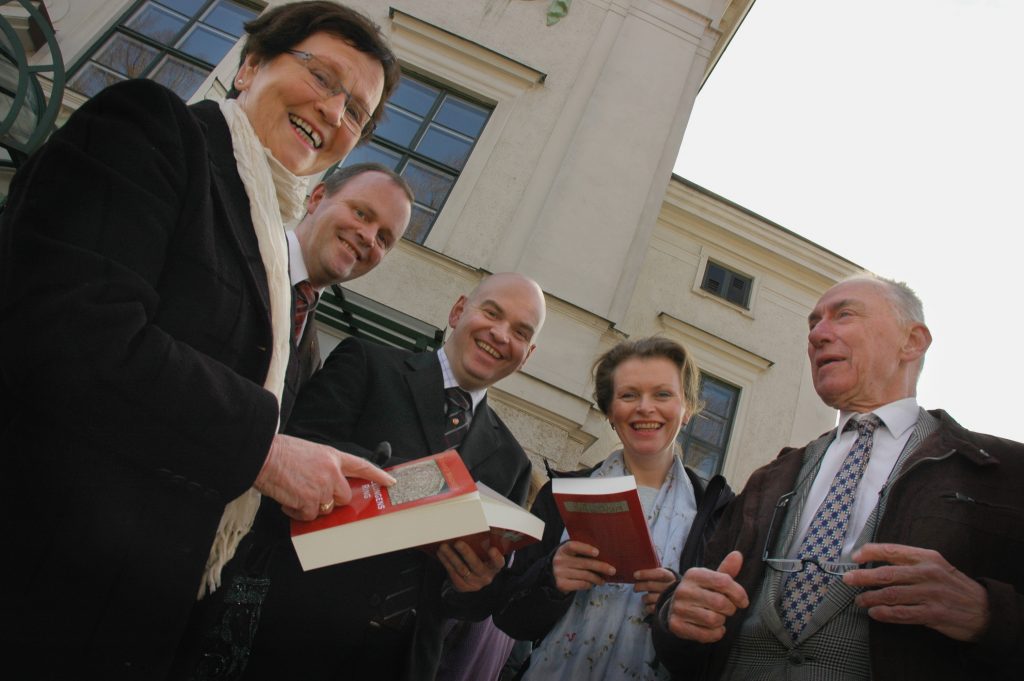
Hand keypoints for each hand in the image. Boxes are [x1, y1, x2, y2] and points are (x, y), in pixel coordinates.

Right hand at [254, 433, 395, 520]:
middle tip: (312, 494)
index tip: (389, 481)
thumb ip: (322, 466)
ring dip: (310, 506)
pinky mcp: (310, 501)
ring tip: (294, 494)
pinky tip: (287, 501)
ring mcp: (322, 488)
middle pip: (344, 496)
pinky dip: (297, 513)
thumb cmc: (279, 451)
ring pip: (325, 508)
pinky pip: (309, 516)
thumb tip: (322, 482)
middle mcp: (332, 472)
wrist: (263, 455)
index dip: (377, 475)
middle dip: (331, 500)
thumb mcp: (309, 452)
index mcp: (332, 457)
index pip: (361, 466)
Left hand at [438, 540, 504, 592]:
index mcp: (495, 566)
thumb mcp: (484, 554)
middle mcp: (487, 576)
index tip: (491, 549)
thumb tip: (472, 528)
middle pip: (476, 565)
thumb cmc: (479, 559)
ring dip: (451, 556)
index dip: (496, 557)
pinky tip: (441, 554)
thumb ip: (482, 545)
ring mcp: (475, 583)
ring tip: (443, 546)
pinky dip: (446, 563)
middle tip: (458, 543)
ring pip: (462, 569)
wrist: (472, 578)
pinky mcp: (463, 586)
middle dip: (466, 553)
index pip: (498, 563)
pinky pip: (453, 574)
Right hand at [552, 540, 616, 592]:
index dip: (585, 548)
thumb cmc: (567, 563)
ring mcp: (560, 573)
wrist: (551, 576)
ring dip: (597, 578)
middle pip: (584, 563)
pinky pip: (581, 584)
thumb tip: (604, 556)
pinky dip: (589, 584)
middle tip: (612, 570)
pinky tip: (592, 584)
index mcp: (563, 550)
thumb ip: (581, 552)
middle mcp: (560, 560)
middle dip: (600, 567)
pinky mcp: (562, 584)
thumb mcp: (570, 555)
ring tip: (603, 580)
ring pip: (585, 575)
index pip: (573, 546)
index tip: (597, 552)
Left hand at [634, 567, 676, 614]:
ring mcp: (668, 599)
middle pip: (650, 585)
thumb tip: (638, 573)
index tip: (636, 575)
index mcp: (670, 577)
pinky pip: (651, 608)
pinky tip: (649, 604)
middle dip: (639, 586)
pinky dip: (647, 606)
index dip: (645, 574)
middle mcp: (670, 587)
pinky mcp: (665, 609)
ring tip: (645, 597)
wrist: (680, 598)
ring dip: (644, 598)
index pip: (659, 574)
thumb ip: (655, 573)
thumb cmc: (668, 585)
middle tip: (636, 587)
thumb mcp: (665, 576)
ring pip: (649, 597)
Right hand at [666, 551, 748, 642]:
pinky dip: (716, 634)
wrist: (675, 607)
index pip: (723, 581)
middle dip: (730, 609)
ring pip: (714, 620)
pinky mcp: (677, 625)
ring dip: (722, 622)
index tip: (743, 601)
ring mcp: (679, 608)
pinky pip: (706, 635)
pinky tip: (714, 629)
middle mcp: (684, 590)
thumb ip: (726, 570)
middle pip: (721, 603)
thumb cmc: (700, 592)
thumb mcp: (711, 579)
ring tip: (718, 617)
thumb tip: (738, 555)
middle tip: (727, 609)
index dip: (739, 593)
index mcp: (693, 574)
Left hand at [844, 543, 989, 641]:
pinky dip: (886, 614)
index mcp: (927, 557)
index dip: (870, 552)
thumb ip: (910, 564)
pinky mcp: (934, 613)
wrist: (985, 609)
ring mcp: (931, 594)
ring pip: (892, 594)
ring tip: (859, 600)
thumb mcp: (936, 566)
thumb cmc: (954, 586)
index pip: (892, 550)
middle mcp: (927, 573)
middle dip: (863, 577)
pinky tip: (875, 613)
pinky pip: (903, 613)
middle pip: (887, 573)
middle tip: (847, 580)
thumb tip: (877, 564)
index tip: (855, 557)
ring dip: (871, 598)